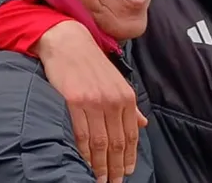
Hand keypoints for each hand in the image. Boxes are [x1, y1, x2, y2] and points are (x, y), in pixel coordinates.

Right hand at [33, 20, 147, 182]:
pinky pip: (81, 135)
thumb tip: (143, 124)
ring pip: (100, 143)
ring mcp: (94, 102)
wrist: (68, 43)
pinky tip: (84, 164)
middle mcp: (113, 100)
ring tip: (100, 180)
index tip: (126, 173)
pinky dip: (84, 153)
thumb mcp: (117, 81)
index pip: (131, 135)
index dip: (129, 157)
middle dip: (116, 168)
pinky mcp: (74, 102)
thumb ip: (130, 105)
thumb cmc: (91, 63)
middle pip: (117, 143)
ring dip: (101, 166)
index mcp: (126, 96)